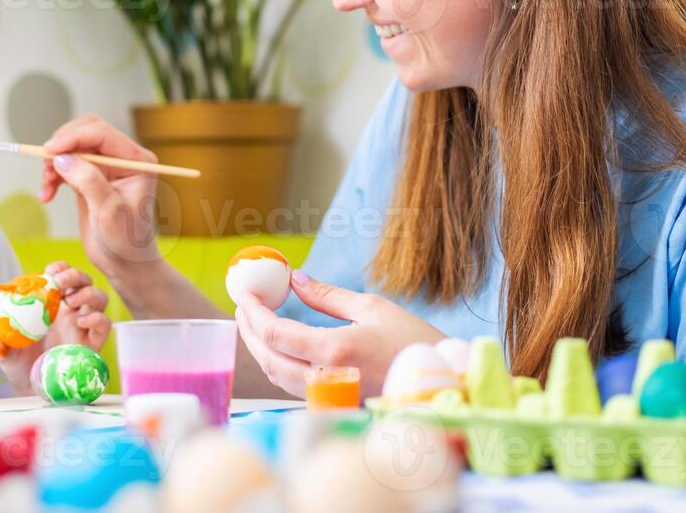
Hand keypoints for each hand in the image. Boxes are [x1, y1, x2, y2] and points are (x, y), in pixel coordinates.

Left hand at [0, 261, 111, 394]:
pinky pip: (105, 325)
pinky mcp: (94, 343)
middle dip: (75, 275)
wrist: (33, 390)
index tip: (50, 271)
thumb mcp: (6, 354)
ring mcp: (84, 326)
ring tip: (71, 301)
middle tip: (60, 282)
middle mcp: (71, 311)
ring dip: (88, 293)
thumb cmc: (20, 366)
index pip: (63, 276)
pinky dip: (97, 318)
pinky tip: (82, 321)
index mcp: (52, 304)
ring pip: (100, 298)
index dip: (60, 268)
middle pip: (84, 281)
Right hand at [38, 115, 163, 283]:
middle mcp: (123, 159)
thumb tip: (62, 158)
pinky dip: (53, 175)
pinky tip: (46, 194)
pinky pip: (67, 165)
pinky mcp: (90, 178)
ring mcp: (106, 167)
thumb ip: (88, 181)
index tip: (50, 150)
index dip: (74, 137)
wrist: (125, 264)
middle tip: (47, 169)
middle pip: (86, 132)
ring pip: (73, 147)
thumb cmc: (126, 241)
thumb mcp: (109, 212)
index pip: (102, 134)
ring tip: (46, 188)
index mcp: (137, 161)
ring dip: (54, 163)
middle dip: (63, 146)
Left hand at [235, 270, 445, 398]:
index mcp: (334, 352)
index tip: (243, 291)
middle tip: (244, 304)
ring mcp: (329, 398)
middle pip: (268, 358)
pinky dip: (279, 363)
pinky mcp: (334, 406)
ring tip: (256, 320)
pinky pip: (294, 386)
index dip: (253, 311)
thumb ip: (327, 296)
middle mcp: (326, 380)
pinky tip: (280, 344)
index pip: (275, 333)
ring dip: (261, 348)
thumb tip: (295, 278)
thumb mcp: (371, 307)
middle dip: (249, 330)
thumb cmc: (413, 342)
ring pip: (278, 376)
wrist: (442, 384)